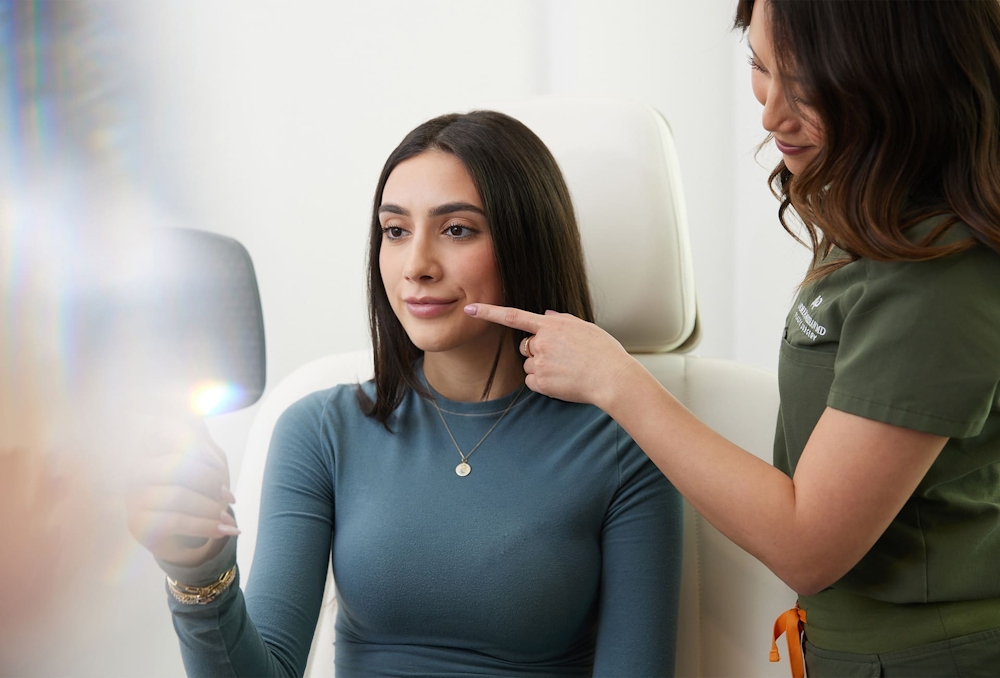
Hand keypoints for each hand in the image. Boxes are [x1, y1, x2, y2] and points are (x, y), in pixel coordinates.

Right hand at [124, 417, 238, 567]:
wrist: (180, 534)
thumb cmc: (194, 489)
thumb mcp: (201, 456)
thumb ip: (195, 431)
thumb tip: (193, 411)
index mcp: (145, 443)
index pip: (169, 429)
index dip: (200, 447)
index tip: (220, 467)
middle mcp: (132, 467)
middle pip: (178, 464)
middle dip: (212, 482)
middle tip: (228, 495)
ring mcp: (130, 496)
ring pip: (179, 495)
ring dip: (213, 508)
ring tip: (227, 515)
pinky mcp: (136, 523)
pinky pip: (176, 521)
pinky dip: (207, 526)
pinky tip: (224, 529)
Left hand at [465, 303, 636, 408]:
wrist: (612, 378)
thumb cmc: (604, 352)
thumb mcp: (585, 327)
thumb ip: (561, 320)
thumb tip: (544, 315)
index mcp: (551, 325)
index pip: (513, 316)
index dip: (489, 312)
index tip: (470, 309)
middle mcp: (541, 342)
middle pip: (524, 346)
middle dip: (536, 351)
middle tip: (562, 357)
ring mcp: (540, 363)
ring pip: (529, 365)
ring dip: (542, 367)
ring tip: (567, 370)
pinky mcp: (541, 382)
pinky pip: (532, 381)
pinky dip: (544, 383)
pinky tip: (563, 381)